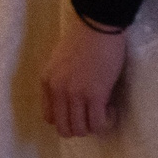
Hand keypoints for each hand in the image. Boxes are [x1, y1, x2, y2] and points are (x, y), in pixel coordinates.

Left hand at [40, 16, 128, 137]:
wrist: (97, 27)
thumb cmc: (81, 40)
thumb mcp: (58, 62)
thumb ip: (59, 82)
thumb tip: (69, 102)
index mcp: (46, 82)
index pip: (49, 117)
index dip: (66, 119)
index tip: (79, 111)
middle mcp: (57, 91)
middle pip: (64, 128)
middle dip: (80, 127)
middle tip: (93, 114)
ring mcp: (76, 94)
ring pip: (81, 130)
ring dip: (94, 125)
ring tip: (103, 110)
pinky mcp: (95, 95)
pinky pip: (98, 123)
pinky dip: (106, 121)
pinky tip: (111, 108)